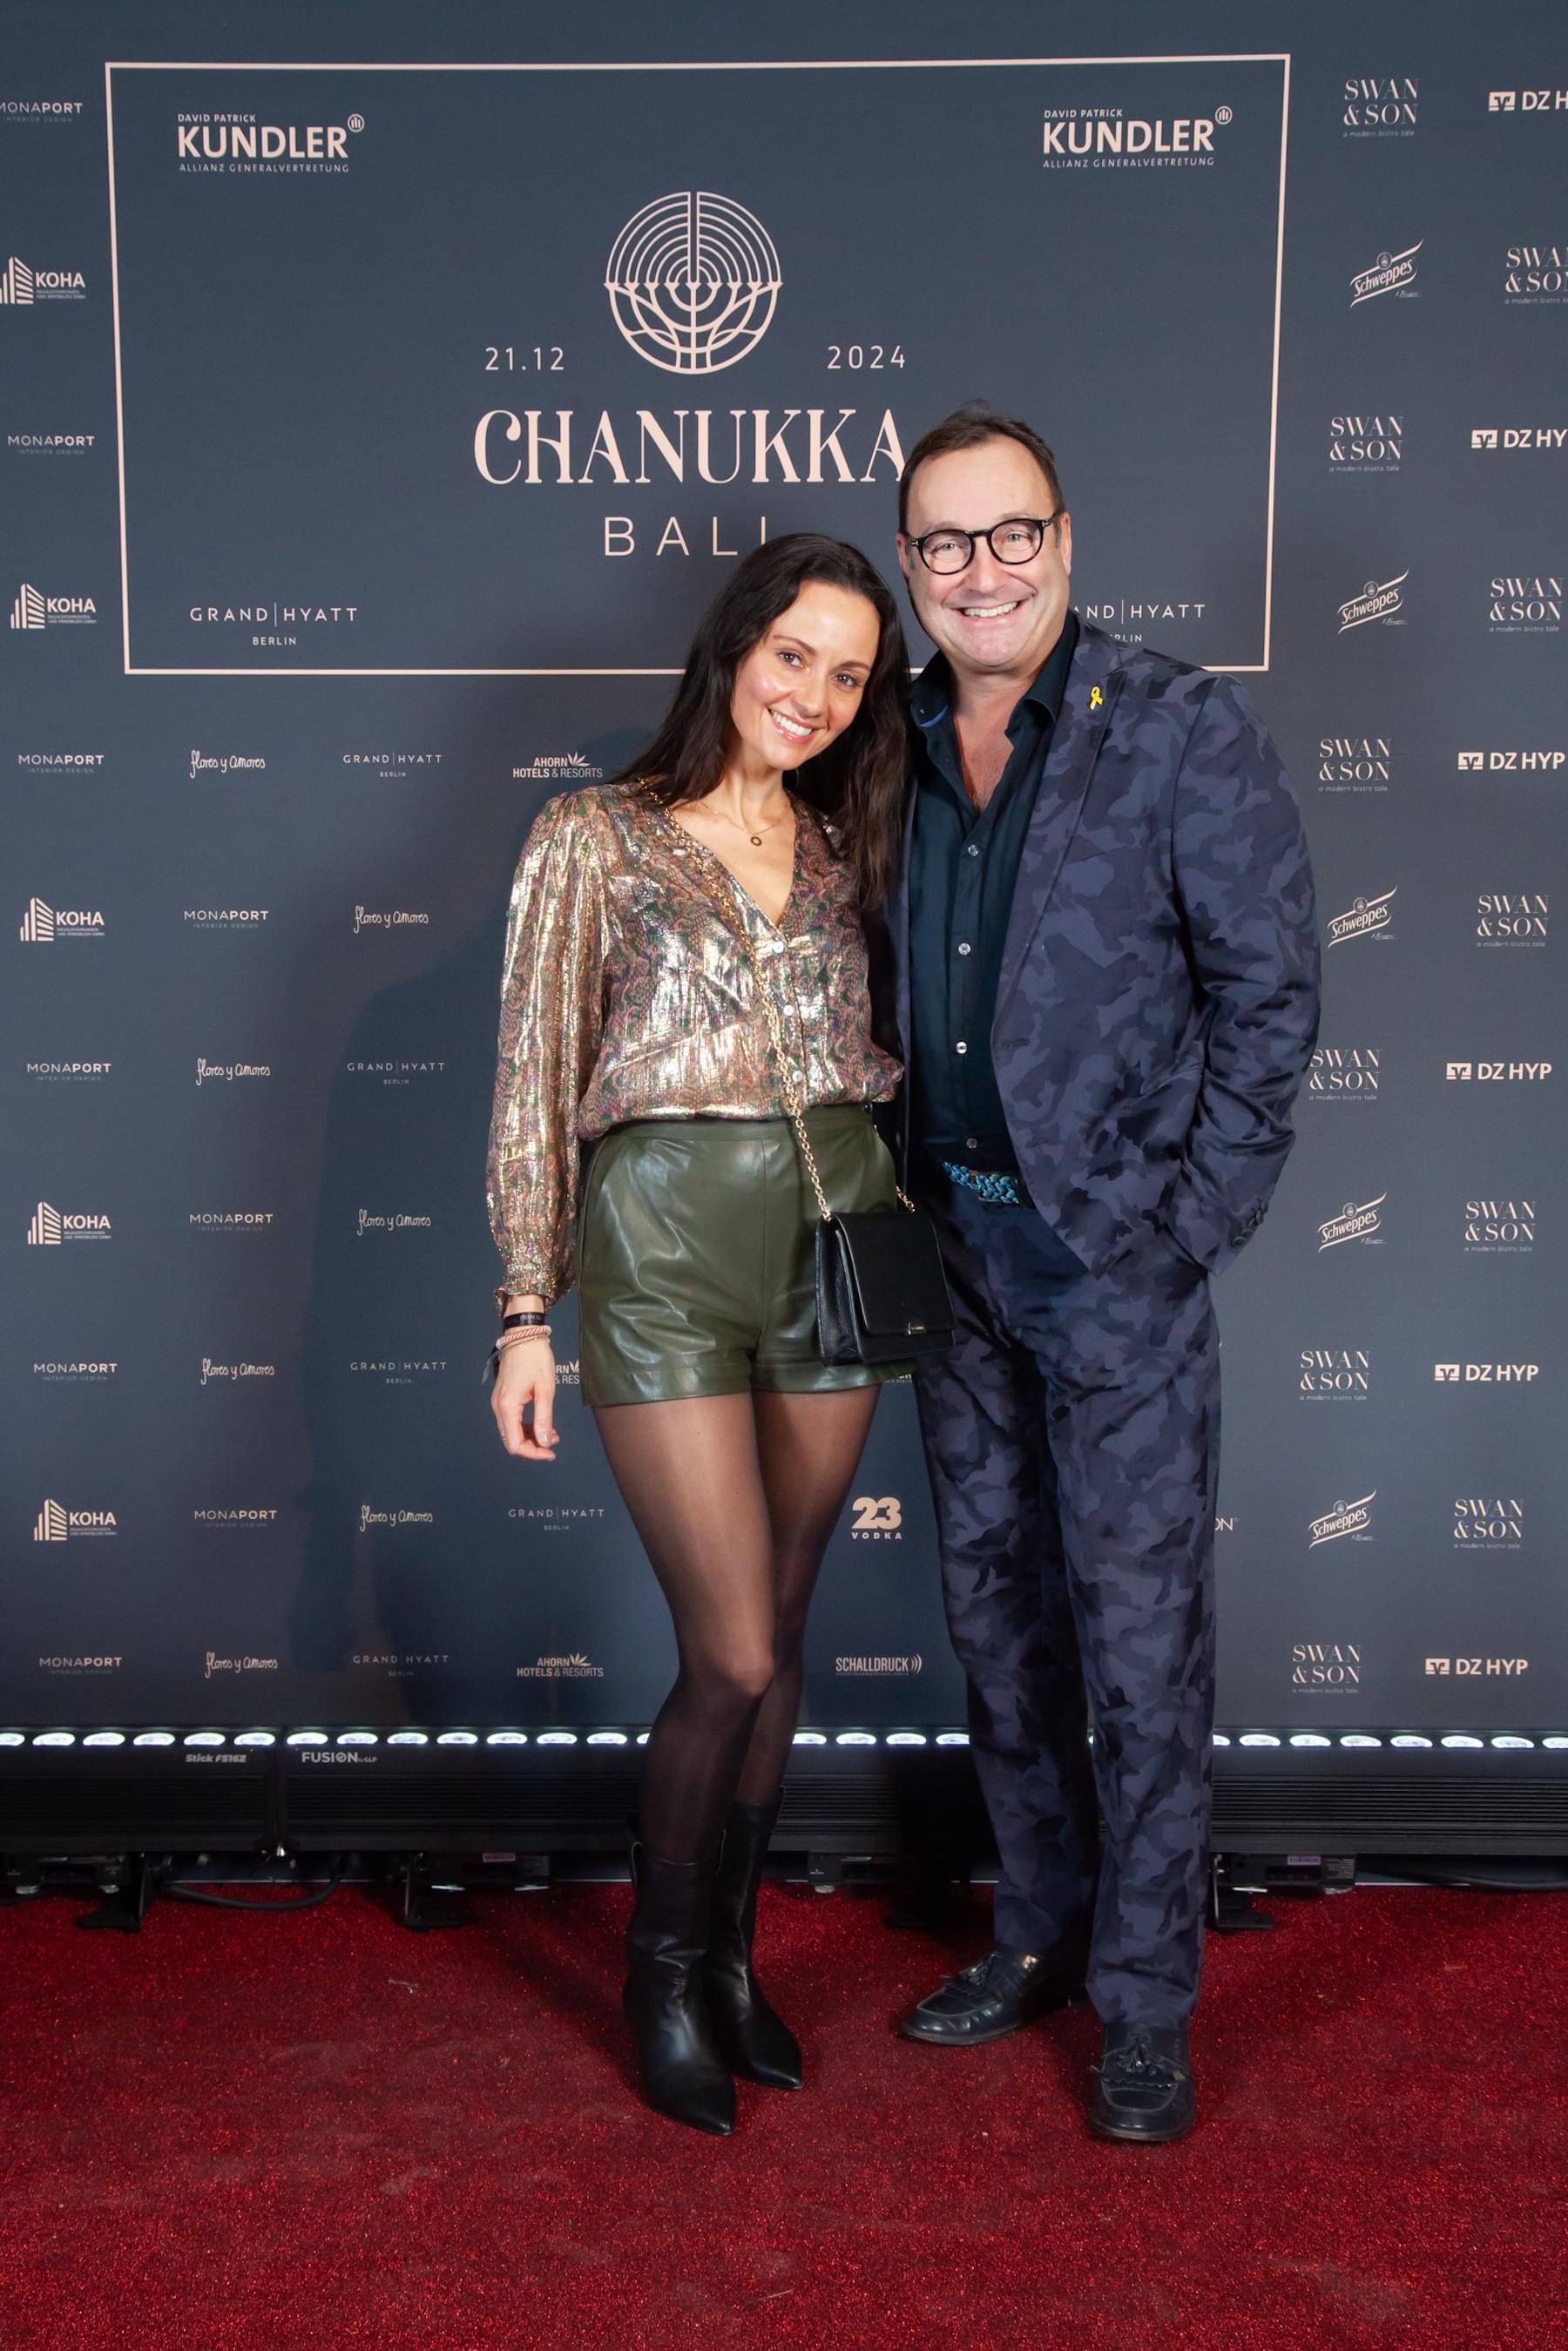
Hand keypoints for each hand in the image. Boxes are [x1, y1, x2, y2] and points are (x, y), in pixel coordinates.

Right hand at [491, 1340, 557, 1460]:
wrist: (523, 1336)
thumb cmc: (536, 1359)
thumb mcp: (545, 1390)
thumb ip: (544, 1418)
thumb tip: (545, 1442)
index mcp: (507, 1407)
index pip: (515, 1444)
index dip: (533, 1453)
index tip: (551, 1452)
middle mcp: (498, 1407)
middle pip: (511, 1440)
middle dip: (533, 1446)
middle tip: (554, 1441)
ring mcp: (498, 1402)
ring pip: (511, 1432)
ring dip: (530, 1437)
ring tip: (551, 1432)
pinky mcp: (502, 1398)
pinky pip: (511, 1421)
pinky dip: (525, 1427)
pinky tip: (541, 1423)